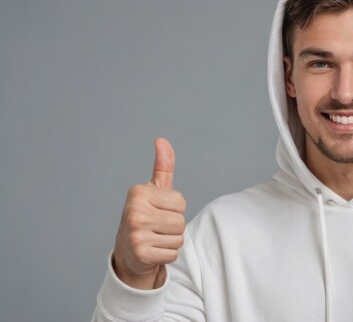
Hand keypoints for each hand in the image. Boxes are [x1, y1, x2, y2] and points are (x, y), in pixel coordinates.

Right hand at [112, 138, 186, 288]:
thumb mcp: (153, 191)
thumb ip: (162, 166)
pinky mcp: (141, 253)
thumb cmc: (146, 216)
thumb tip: (161, 140)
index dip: (175, 209)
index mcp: (138, 193)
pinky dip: (166, 255)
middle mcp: (134, 211)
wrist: (128, 253)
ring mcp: (136, 233)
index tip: (158, 211)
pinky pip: (172, 253)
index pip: (180, 202)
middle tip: (156, 228)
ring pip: (178, 238)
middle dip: (174, 227)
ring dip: (171, 241)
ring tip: (155, 238)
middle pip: (180, 221)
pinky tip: (152, 251)